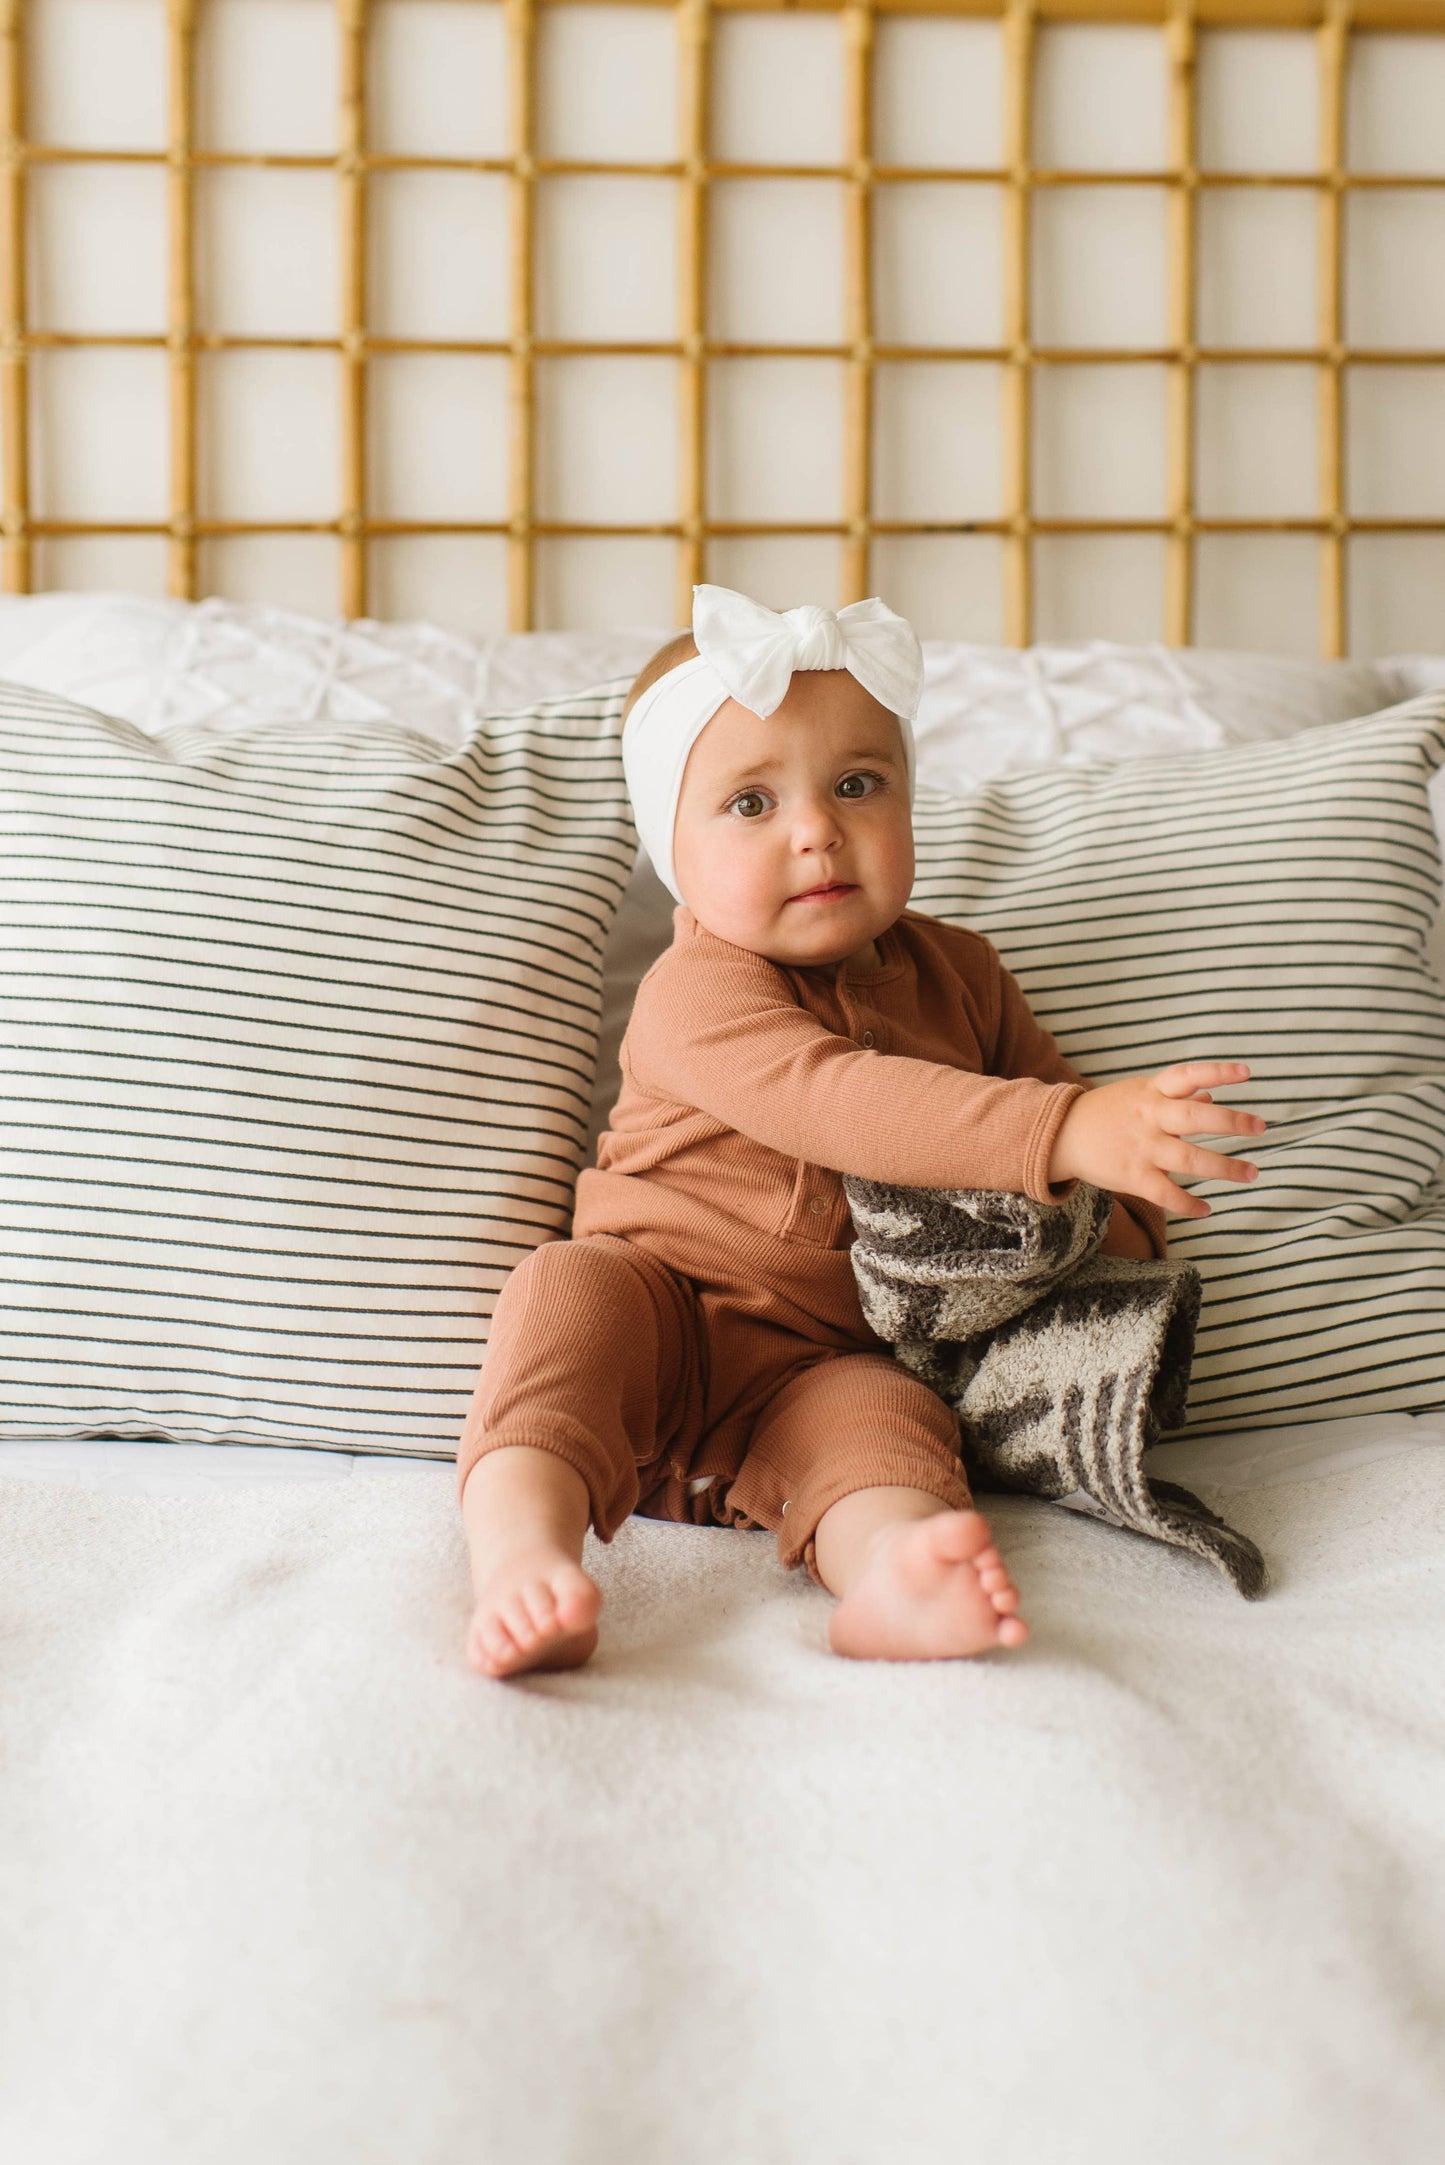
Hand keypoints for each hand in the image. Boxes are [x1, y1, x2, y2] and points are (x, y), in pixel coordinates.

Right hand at [1049, 1061, 1266, 1219]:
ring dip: (1224, 1167)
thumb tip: (1213, 1093)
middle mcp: (1149, 1117)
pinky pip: (1165, 1193)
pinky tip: (1206, 1209)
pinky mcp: (1131, 1175)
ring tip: (1250, 1173)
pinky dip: (1188, 1204)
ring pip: (1188, 1158)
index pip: (1187, 1075)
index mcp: (1151, 1092)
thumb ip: (1176, 1094)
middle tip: (1260, 1127)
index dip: (1217, 1072)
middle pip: (1195, 1116)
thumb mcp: (1139, 1093)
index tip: (1247, 1073)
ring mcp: (1141, 1147)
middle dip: (1231, 1122)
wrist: (1060, 1135)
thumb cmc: (1107, 1112)